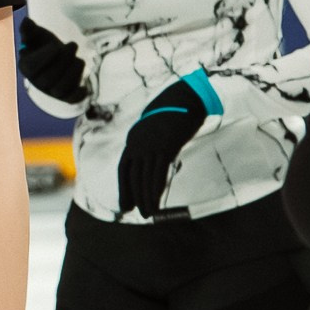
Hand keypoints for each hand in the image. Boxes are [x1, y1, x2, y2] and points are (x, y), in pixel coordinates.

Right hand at [16, 18, 86, 105]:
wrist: (54, 57)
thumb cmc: (43, 44)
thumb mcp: (36, 34)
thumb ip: (30, 29)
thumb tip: (27, 21)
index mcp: (26, 67)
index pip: (32, 67)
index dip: (44, 57)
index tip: (55, 45)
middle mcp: (37, 82)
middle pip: (49, 78)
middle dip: (64, 60)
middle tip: (73, 45)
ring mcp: (51, 91)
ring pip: (61, 89)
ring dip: (74, 73)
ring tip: (79, 59)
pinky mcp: (65, 96)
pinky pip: (72, 100)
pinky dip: (79, 94)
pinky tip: (84, 85)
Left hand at [117, 73, 217, 217]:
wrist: (186, 97)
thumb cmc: (173, 114)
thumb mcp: (156, 130)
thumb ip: (151, 146)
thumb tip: (154, 165)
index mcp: (133, 139)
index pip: (123, 169)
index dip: (123, 187)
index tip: (125, 204)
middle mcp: (137, 143)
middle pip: (133, 176)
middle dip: (134, 196)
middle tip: (140, 213)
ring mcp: (150, 144)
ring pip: (144, 177)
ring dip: (146, 198)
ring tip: (148, 213)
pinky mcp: (165, 146)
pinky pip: (159, 172)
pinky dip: (156, 189)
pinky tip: (156, 201)